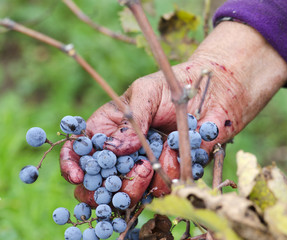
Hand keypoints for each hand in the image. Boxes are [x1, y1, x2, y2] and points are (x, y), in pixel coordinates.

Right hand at [60, 21, 286, 203]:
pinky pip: (164, 187)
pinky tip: (173, 153)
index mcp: (110, 130)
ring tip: (153, 160)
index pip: (80, 151)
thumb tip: (118, 148)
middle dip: (109, 186)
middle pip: (102, 182)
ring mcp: (146, 165)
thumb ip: (130, 116)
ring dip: (139, 183)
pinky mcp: (170, 173)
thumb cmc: (173, 85)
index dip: (72, 166)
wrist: (214, 91)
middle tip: (126, 177)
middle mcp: (124, 152)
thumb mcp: (146, 92)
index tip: (78, 177)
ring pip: (131, 192)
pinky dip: (168, 174)